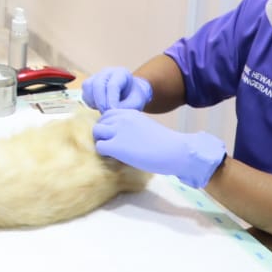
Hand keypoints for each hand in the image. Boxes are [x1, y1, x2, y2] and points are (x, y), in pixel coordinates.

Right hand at [83, 66, 152, 110]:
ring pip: (88, 86)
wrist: (130, 94)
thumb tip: (111, 111)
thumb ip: (127, 106)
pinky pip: (84, 93)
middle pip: (98, 84)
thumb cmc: (134, 97)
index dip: (112, 100)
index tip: (113, 111)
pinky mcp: (89, 85)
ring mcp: (96, 77)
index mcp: (121, 73)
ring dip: (94, 101)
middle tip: (106, 113)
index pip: (113, 85)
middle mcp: (107, 72)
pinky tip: (98, 107)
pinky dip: (90, 102)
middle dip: (101, 101)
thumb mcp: (137, 102)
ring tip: (103, 110)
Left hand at [92, 108, 225, 188]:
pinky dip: (105, 154)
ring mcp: (117, 130)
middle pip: (100, 122)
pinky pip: (100, 147)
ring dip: (102, 142)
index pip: (108, 114)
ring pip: (97, 132)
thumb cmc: (164, 143)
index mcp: (129, 112)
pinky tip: (116, 158)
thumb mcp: (144, 126)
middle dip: (103, 134)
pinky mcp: (115, 145)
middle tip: (113, 146)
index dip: (109, 126)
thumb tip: (118, 136)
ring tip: (113, 152)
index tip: (116, 136)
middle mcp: (121, 118)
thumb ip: (130, 126)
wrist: (174, 150)